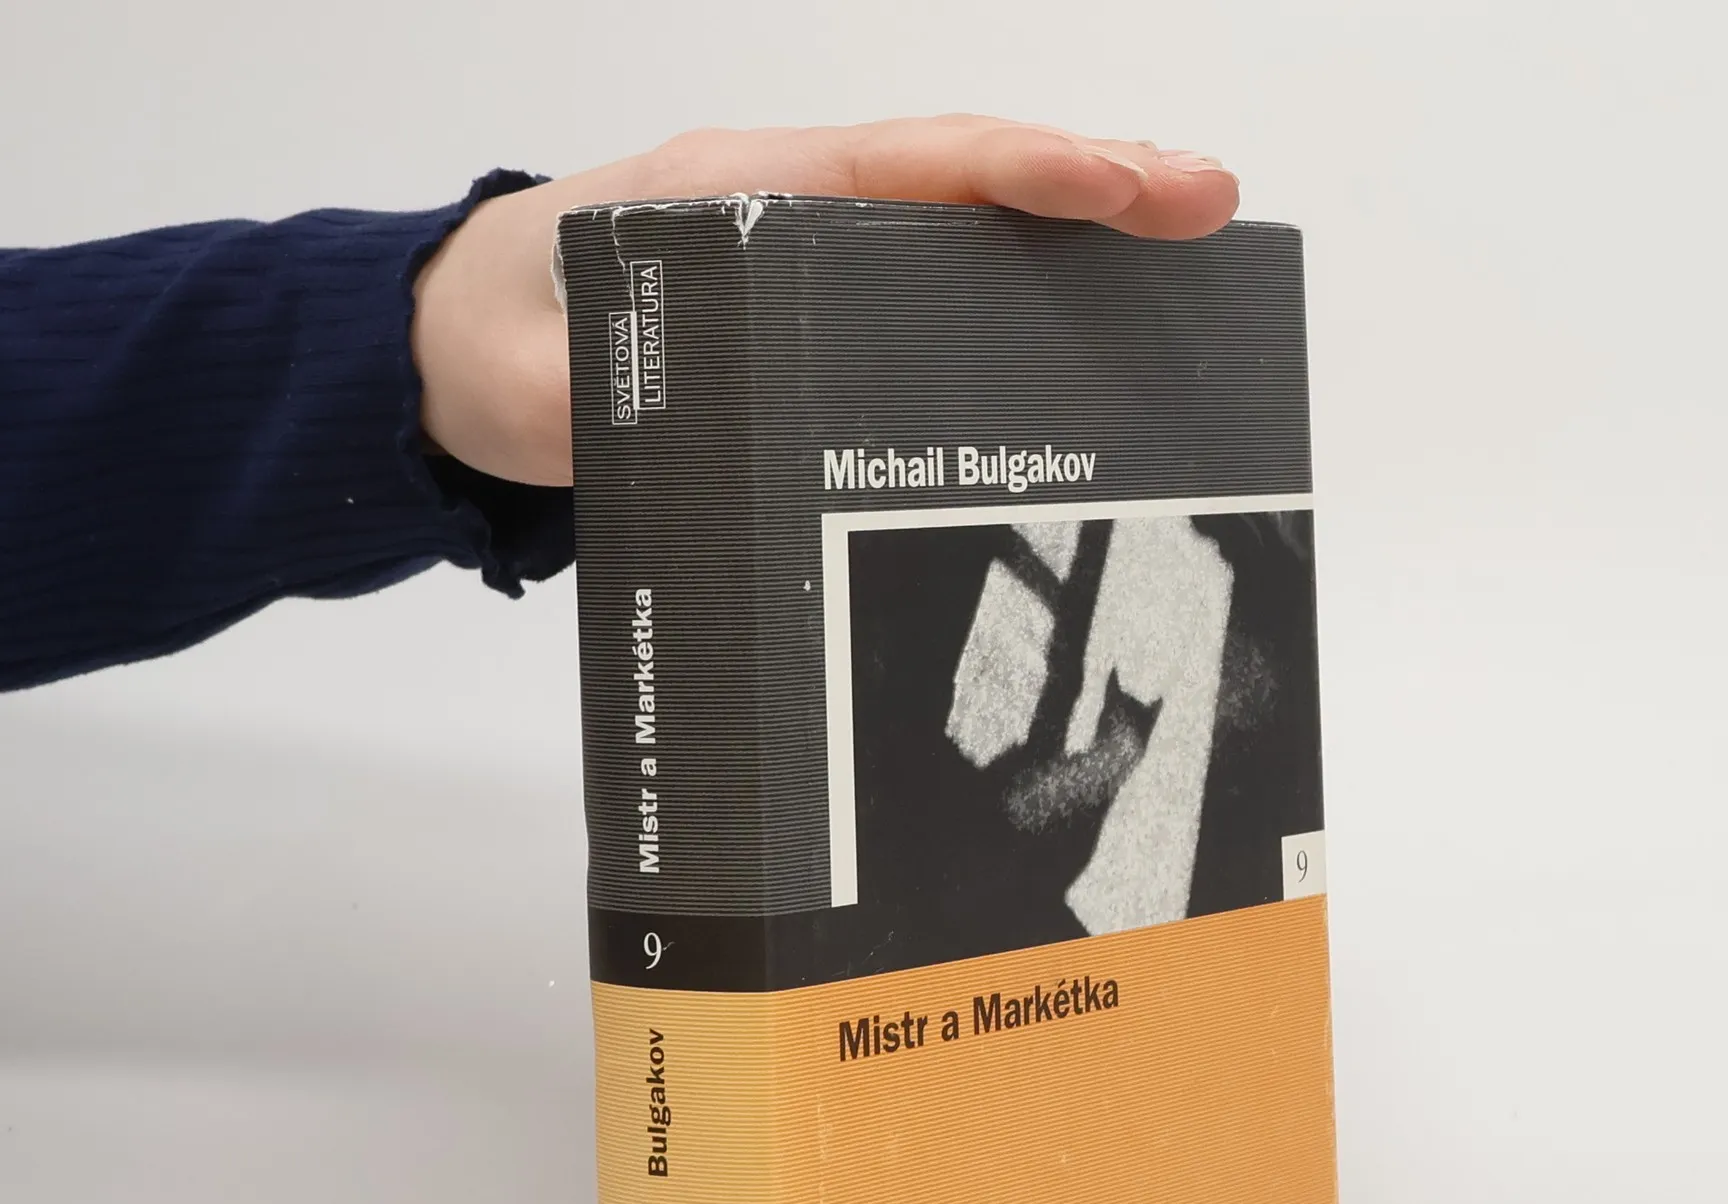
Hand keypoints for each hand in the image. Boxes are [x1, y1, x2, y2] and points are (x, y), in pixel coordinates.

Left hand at [411, 115, 1238, 487]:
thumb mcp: (545, 386)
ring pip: (955, 222)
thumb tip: (725, 444)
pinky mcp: (807, 299)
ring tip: (1179, 250)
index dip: (1015, 171)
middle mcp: (785, 202)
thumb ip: (622, 408)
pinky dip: (1010, 278)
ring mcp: (803, 245)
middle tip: (1206, 201)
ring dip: (1067, 232)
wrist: (452, 346)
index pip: (897, 166)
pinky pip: (924, 276)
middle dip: (1086, 184)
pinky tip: (1077, 318)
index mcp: (729, 194)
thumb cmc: (499, 345)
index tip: (1118, 184)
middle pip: (956, 177)